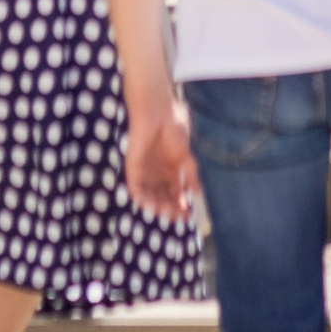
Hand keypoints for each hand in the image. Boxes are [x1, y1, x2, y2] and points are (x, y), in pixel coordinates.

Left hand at [124, 95, 197, 220]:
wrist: (157, 113)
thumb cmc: (174, 129)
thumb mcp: (186, 156)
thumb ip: (191, 175)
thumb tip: (198, 194)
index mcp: (171, 170)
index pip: (175, 193)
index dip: (181, 205)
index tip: (188, 216)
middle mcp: (157, 174)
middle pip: (163, 198)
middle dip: (170, 209)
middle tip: (176, 218)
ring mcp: (144, 172)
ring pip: (149, 196)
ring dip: (156, 207)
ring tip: (165, 213)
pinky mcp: (132, 168)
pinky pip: (135, 188)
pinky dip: (141, 198)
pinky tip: (150, 205)